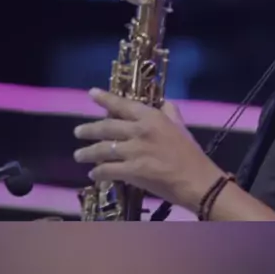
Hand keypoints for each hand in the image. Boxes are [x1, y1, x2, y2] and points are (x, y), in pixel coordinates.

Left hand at [73, 89, 222, 212]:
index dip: (105, 99)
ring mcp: (134, 151)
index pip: (123, 105)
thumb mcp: (181, 127)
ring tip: (79, 155)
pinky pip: (108, 169)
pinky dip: (99, 172)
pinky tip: (94, 174)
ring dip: (88, 153)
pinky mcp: (132, 171)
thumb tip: (164, 103)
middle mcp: (139, 131)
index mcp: (151, 118)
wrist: (197, 180)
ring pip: (102, 149)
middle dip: (88, 130)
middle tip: (77, 132)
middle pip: (106, 128)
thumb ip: (170, 113)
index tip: (91, 93)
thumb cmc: (190, 154)